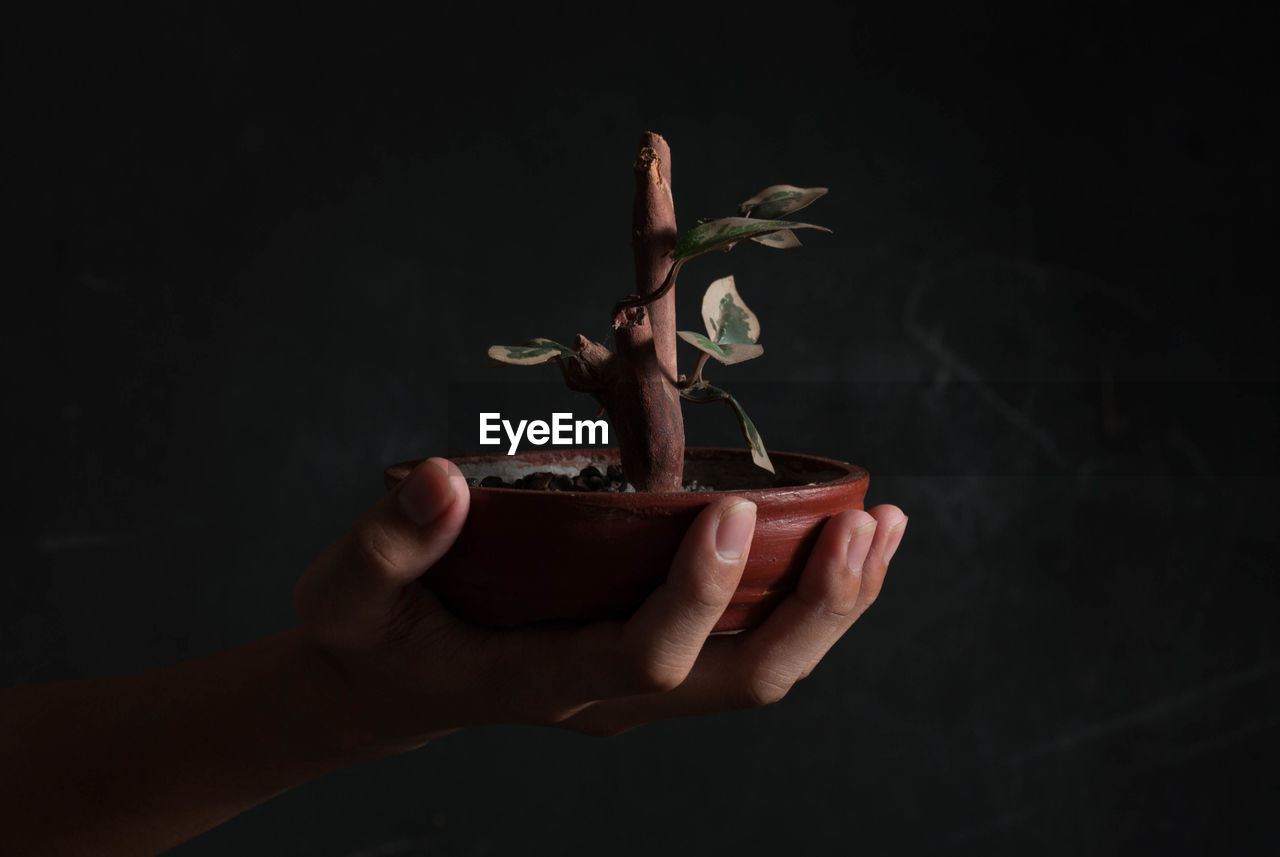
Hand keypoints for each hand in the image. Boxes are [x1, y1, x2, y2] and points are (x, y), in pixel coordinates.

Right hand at [294, 458, 906, 747]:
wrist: (385, 684)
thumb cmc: (368, 634)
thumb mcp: (348, 591)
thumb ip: (390, 540)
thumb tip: (442, 480)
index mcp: (538, 677)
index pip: (641, 654)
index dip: (695, 593)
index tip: (732, 512)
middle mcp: (607, 695)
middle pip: (740, 681)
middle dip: (813, 610)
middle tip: (866, 526)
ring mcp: (637, 686)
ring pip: (760, 671)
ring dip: (831, 606)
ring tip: (884, 528)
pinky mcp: (651, 664)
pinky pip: (747, 646)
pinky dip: (804, 600)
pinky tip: (838, 543)